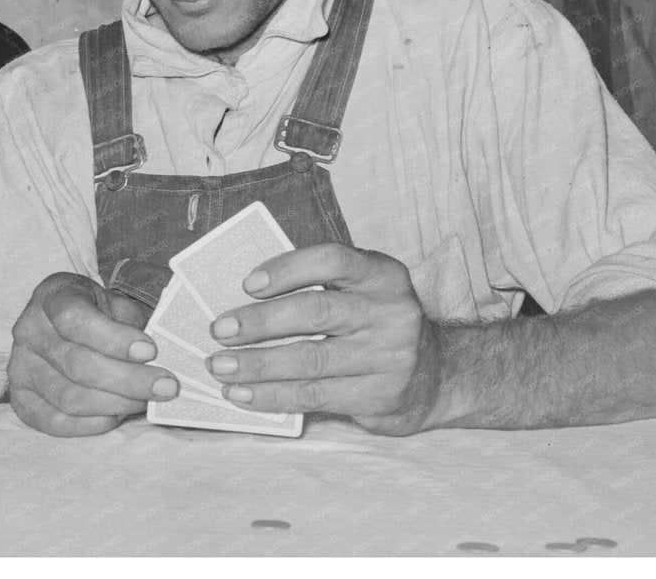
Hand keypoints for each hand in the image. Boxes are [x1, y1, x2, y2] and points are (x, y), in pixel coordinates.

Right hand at [7, 272, 178, 436]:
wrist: (63, 325)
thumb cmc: (97, 313)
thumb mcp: (114, 303)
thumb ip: (132, 325)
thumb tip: (165, 357)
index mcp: (51, 295)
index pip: (75, 318)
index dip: (114, 338)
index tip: (151, 350)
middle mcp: (28, 330)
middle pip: (77, 364)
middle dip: (128, 379)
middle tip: (166, 385)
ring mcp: (20, 367)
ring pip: (69, 397)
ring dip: (117, 403)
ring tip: (148, 400)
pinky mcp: (21, 399)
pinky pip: (56, 422)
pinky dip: (93, 423)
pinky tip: (119, 414)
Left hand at [205, 243, 443, 435]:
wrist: (435, 377)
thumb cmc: (374, 325)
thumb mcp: (360, 294)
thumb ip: (317, 289)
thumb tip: (242, 300)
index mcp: (382, 274)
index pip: (333, 259)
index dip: (288, 268)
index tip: (247, 283)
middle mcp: (390, 311)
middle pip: (315, 312)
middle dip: (259, 322)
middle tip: (219, 330)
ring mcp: (389, 356)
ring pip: (310, 359)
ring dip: (257, 364)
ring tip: (220, 367)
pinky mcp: (380, 395)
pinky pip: (315, 395)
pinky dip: (272, 395)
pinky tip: (242, 395)